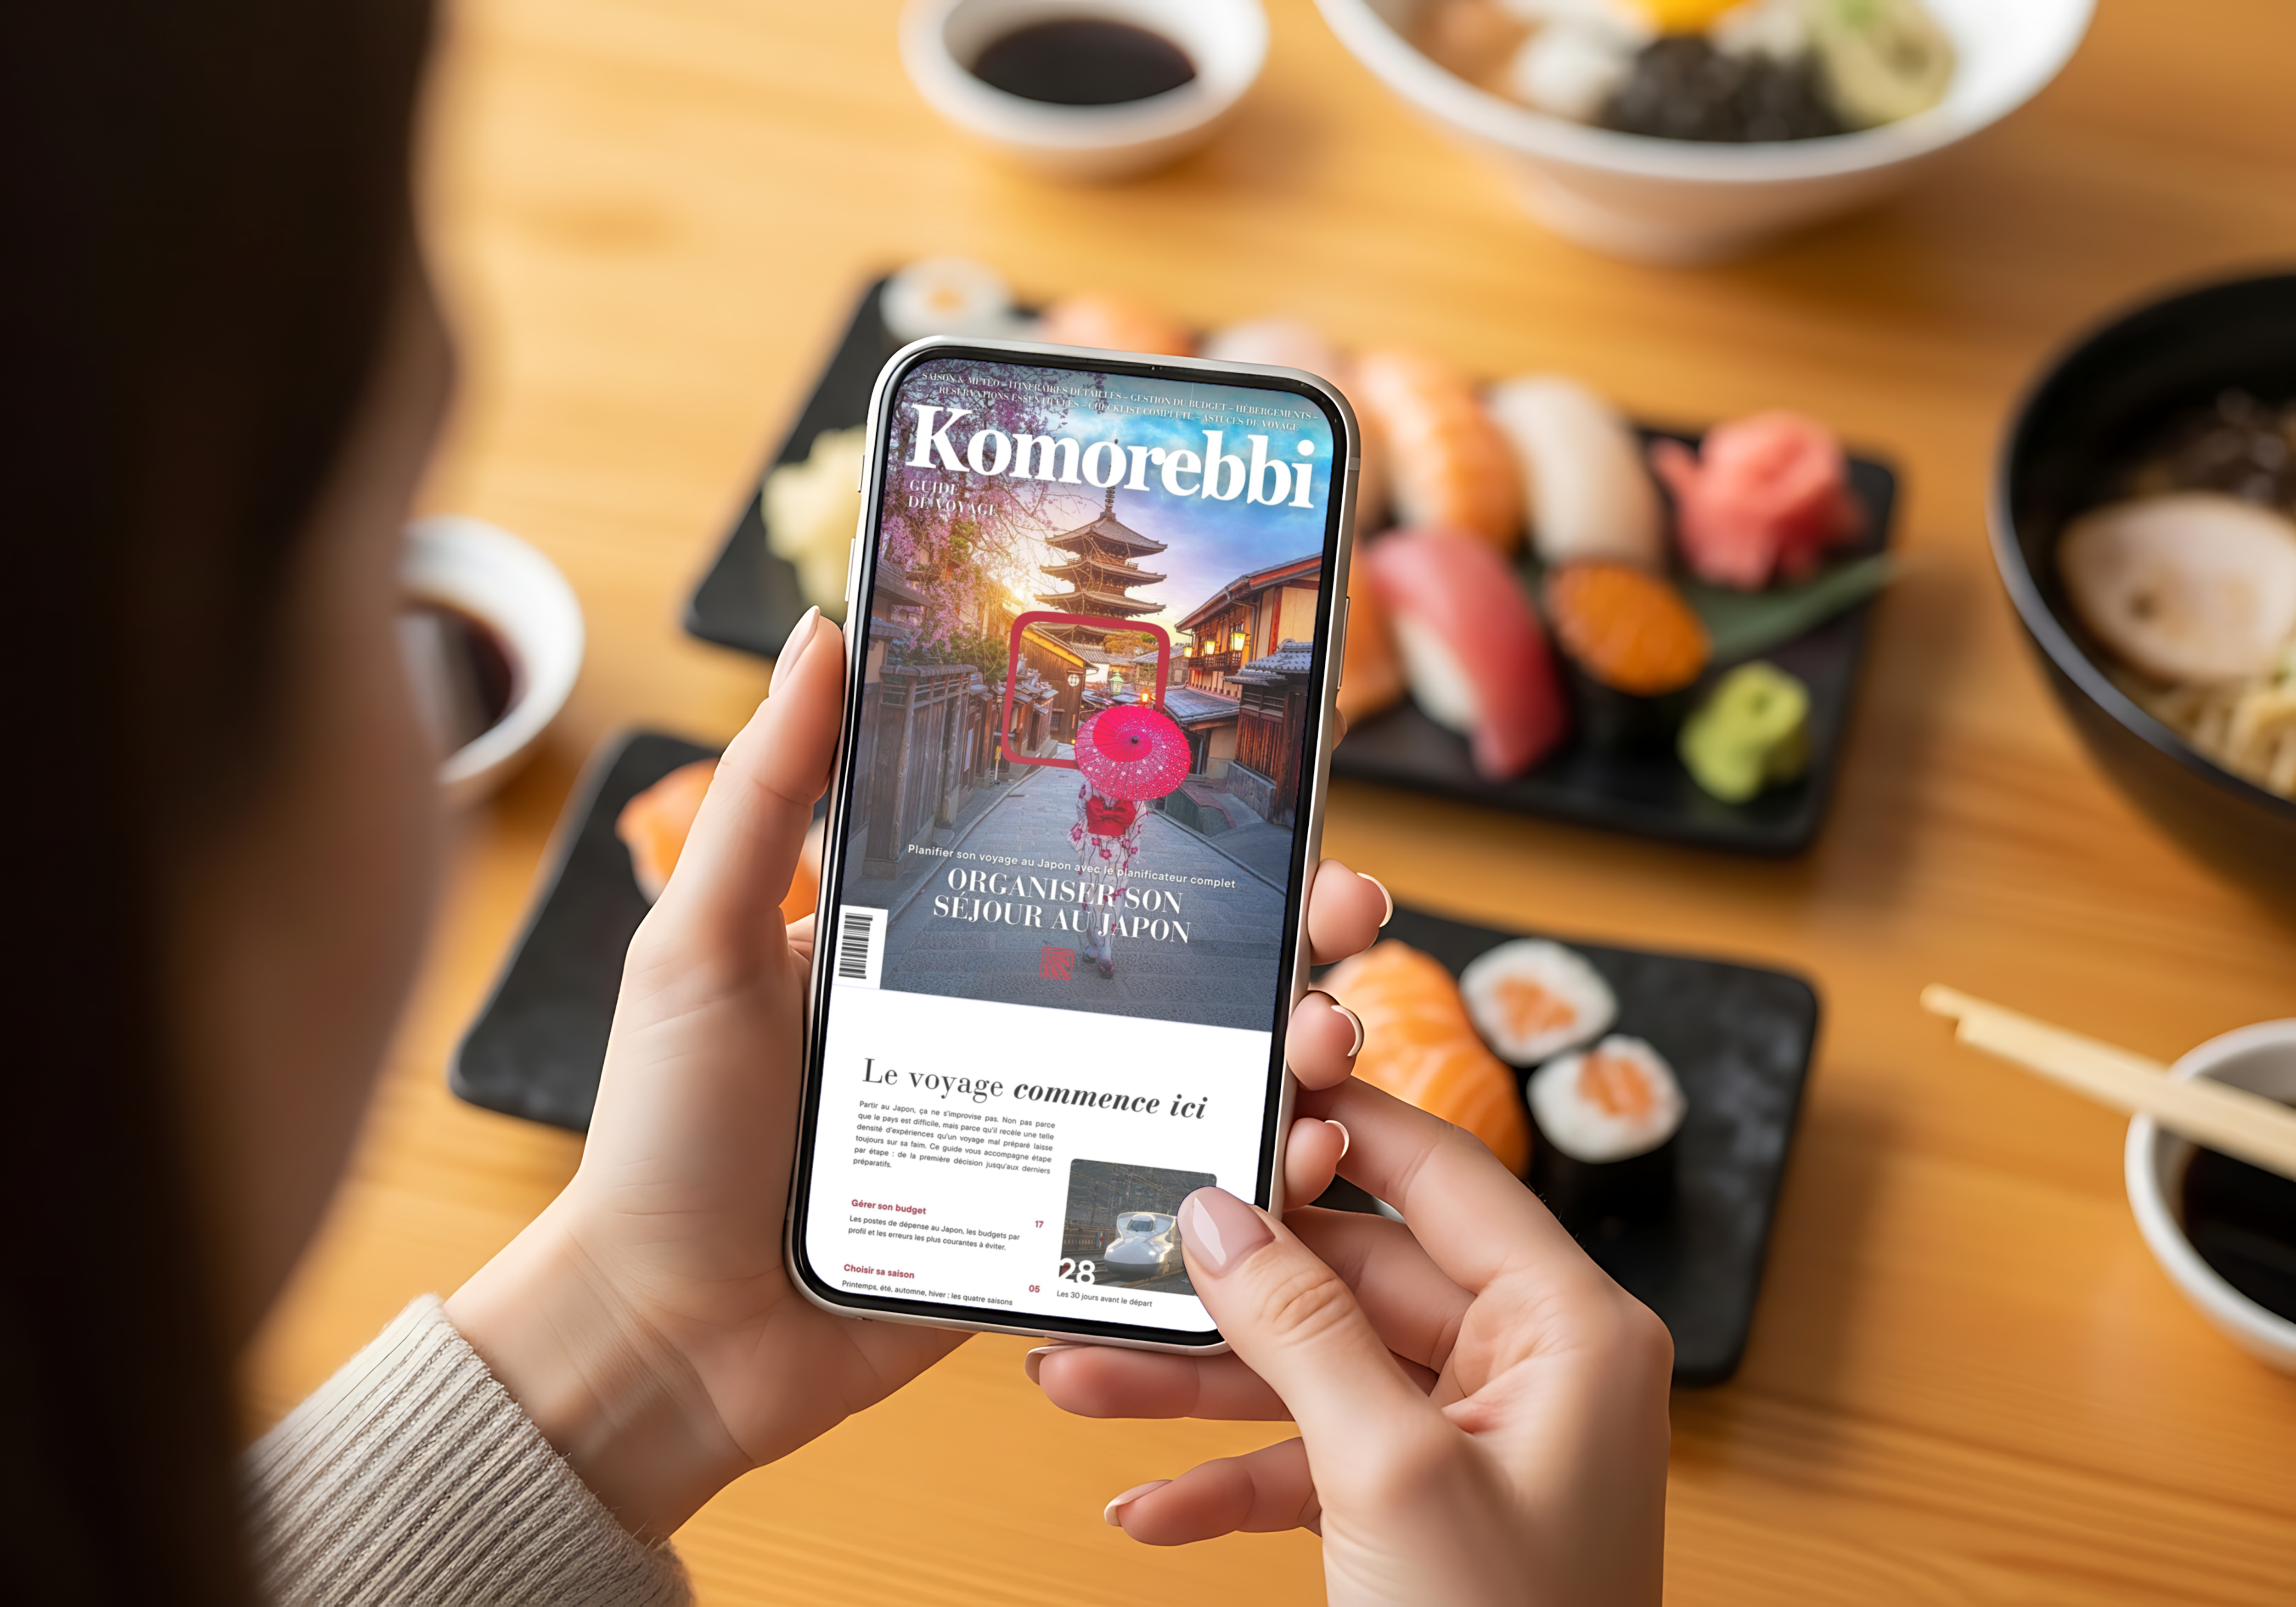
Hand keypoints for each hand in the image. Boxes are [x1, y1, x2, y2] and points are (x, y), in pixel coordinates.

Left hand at [445, 607, 1394, 1537]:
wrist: (661, 1340)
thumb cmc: (667, 1139)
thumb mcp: (702, 944)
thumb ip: (766, 796)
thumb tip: (820, 633)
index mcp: (933, 949)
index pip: (1086, 865)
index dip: (1188, 829)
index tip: (1279, 798)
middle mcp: (999, 1032)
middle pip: (1177, 968)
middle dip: (1285, 935)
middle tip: (1349, 912)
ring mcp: (1034, 1136)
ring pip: (1199, 1079)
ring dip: (1290, 1047)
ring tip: (1327, 1035)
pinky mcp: (1049, 1239)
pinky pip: (1170, 1200)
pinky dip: (1253, 1176)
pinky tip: (1302, 1149)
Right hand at [1032, 1080, 1673, 1606]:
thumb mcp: (1391, 1472)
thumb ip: (1301, 1331)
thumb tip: (1221, 1216)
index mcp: (1571, 1331)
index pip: (1441, 1175)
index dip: (1340, 1120)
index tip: (1246, 1079)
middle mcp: (1530, 1369)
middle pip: (1355, 1277)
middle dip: (1226, 1286)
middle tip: (1119, 1253)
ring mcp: (1473, 1441)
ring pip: (1314, 1370)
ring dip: (1197, 1385)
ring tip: (1082, 1373)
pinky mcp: (1421, 1510)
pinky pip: (1313, 1459)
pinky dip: (1230, 1477)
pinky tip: (1149, 1502)